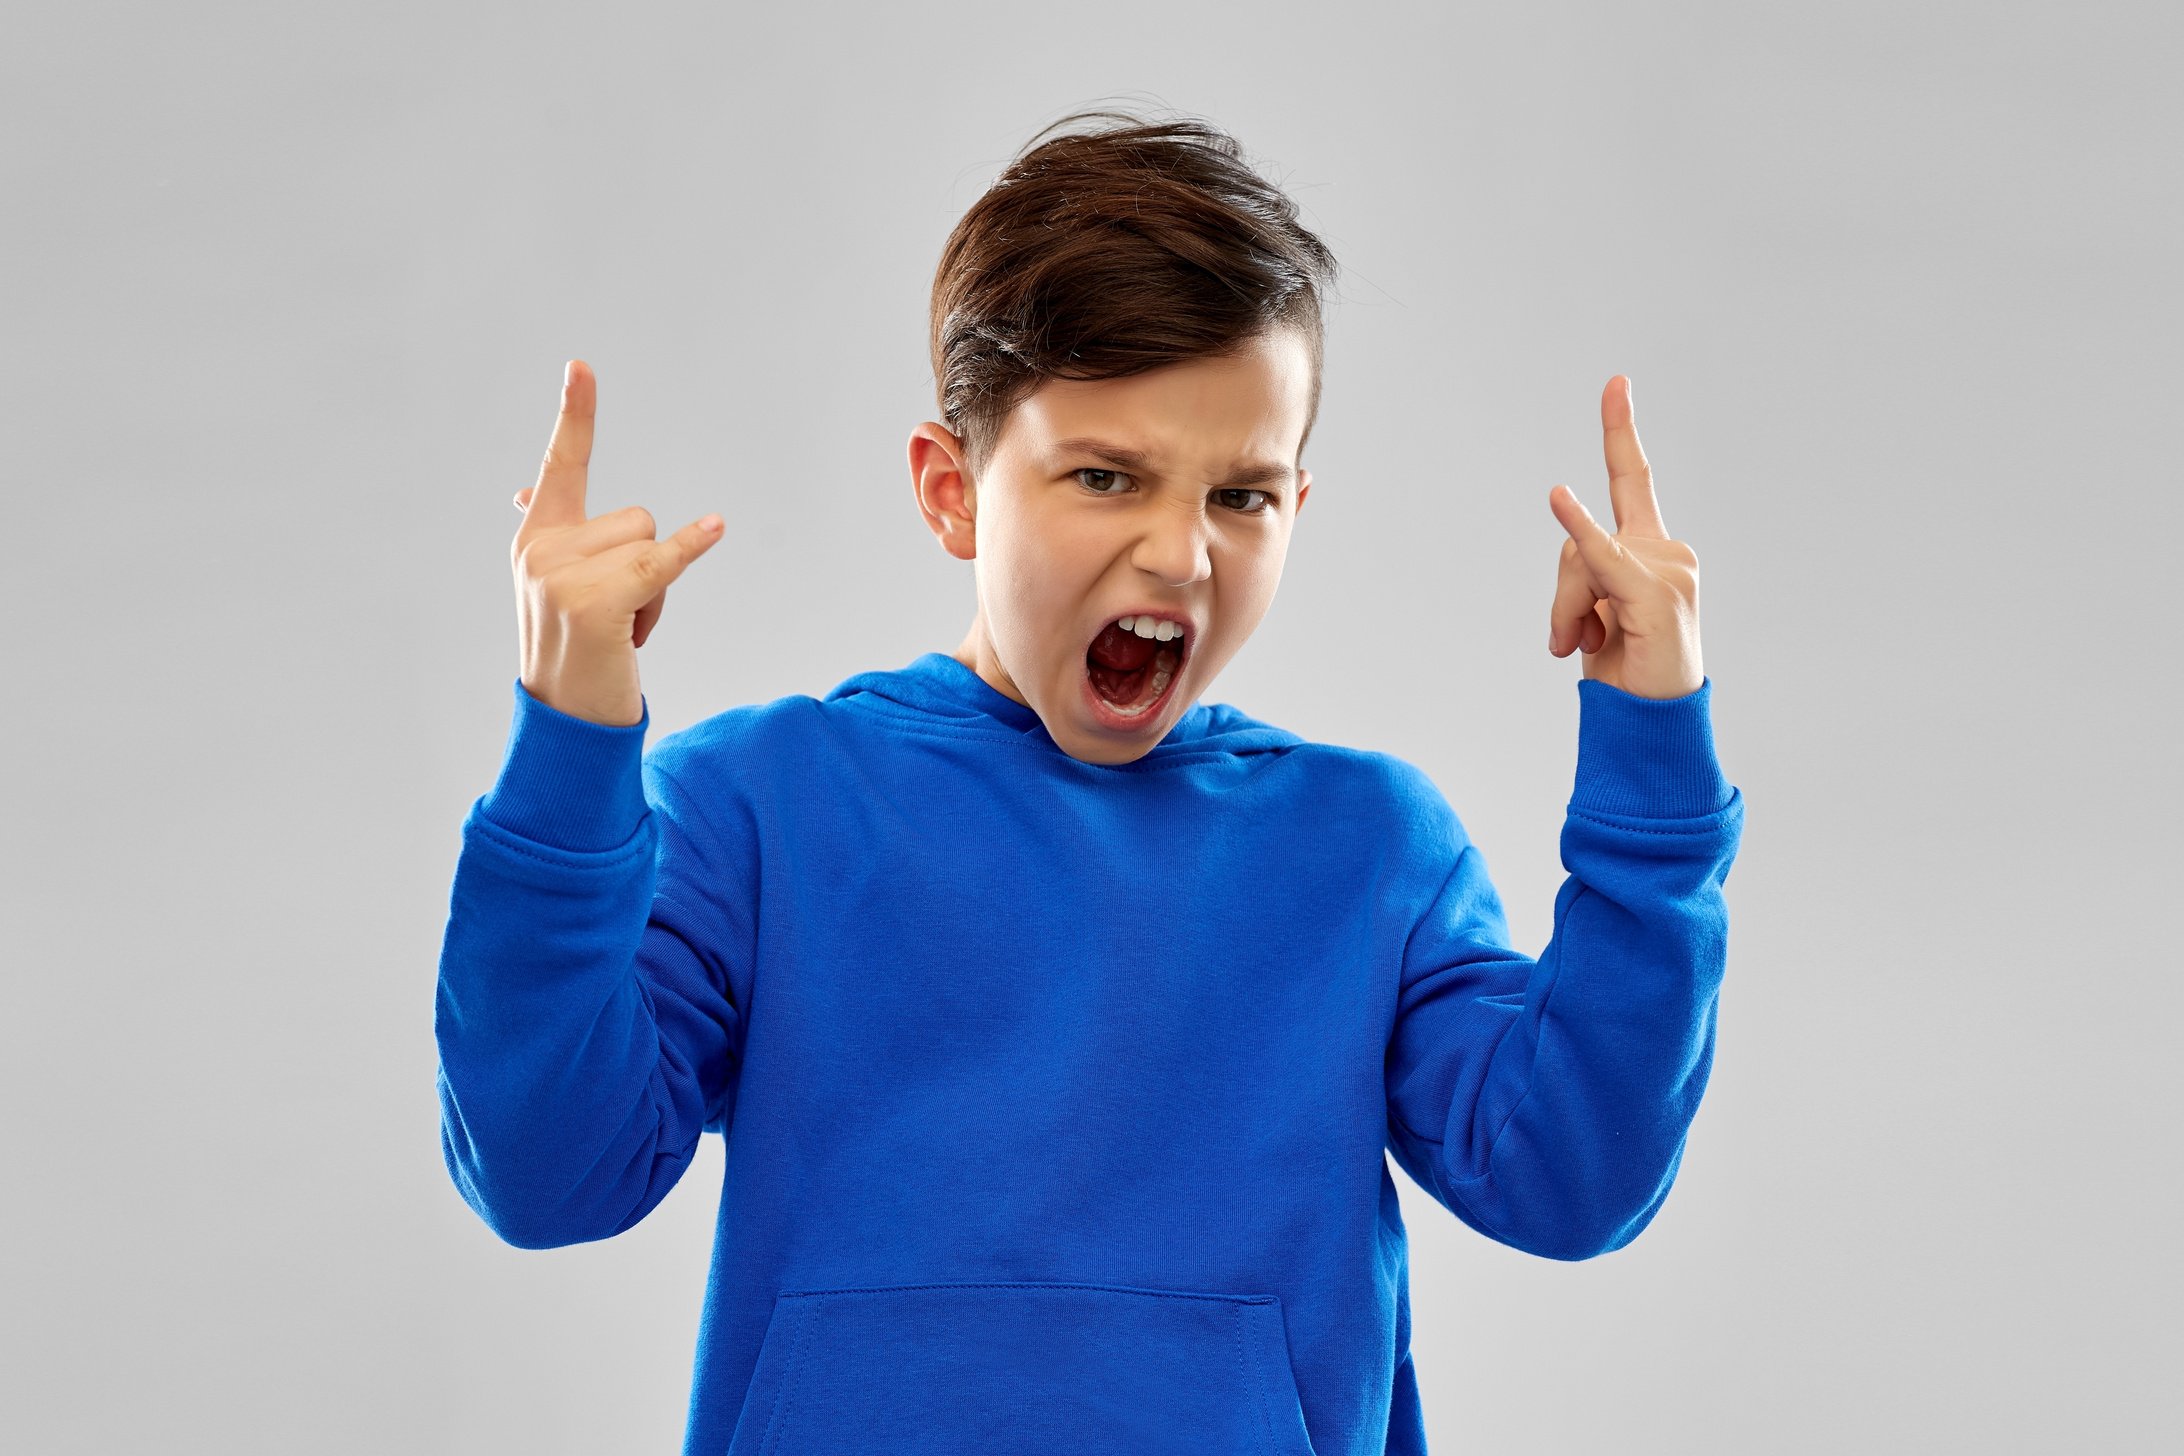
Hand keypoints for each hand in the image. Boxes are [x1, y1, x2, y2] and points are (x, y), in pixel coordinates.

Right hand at [509, 360, 723, 725]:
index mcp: (535, 537)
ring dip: (654, 592)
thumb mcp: (557, 584)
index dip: (575, 414)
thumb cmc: (578, 651)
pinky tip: (713, 529)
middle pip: (634, 519)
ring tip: (622, 631)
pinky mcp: (593, 602)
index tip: (580, 365)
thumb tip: (524, 486)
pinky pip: (658, 563)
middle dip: (644, 566)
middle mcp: (539, 549)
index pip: (561, 465)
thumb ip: (557, 532)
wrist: (567, 722)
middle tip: (617, 617)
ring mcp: (560, 575)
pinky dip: (688, 550)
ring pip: (648, 544)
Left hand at [1544, 376, 1704, 699]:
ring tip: (1585, 649)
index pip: (1634, 479)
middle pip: (1578, 540)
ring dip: (1568, 613)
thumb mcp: (1594, 612)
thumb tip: (1576, 545)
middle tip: (1566, 645)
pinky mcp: (1657, 593)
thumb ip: (1583, 571)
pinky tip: (1559, 495)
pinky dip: (1578, 528)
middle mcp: (1668, 551)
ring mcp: (1670, 569)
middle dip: (1562, 594)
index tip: (1616, 383)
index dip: (1621, 430)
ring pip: (1579, 560)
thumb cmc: (1626, 671)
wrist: (1650, 725)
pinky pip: (1600, 557)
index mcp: (1651, 551)